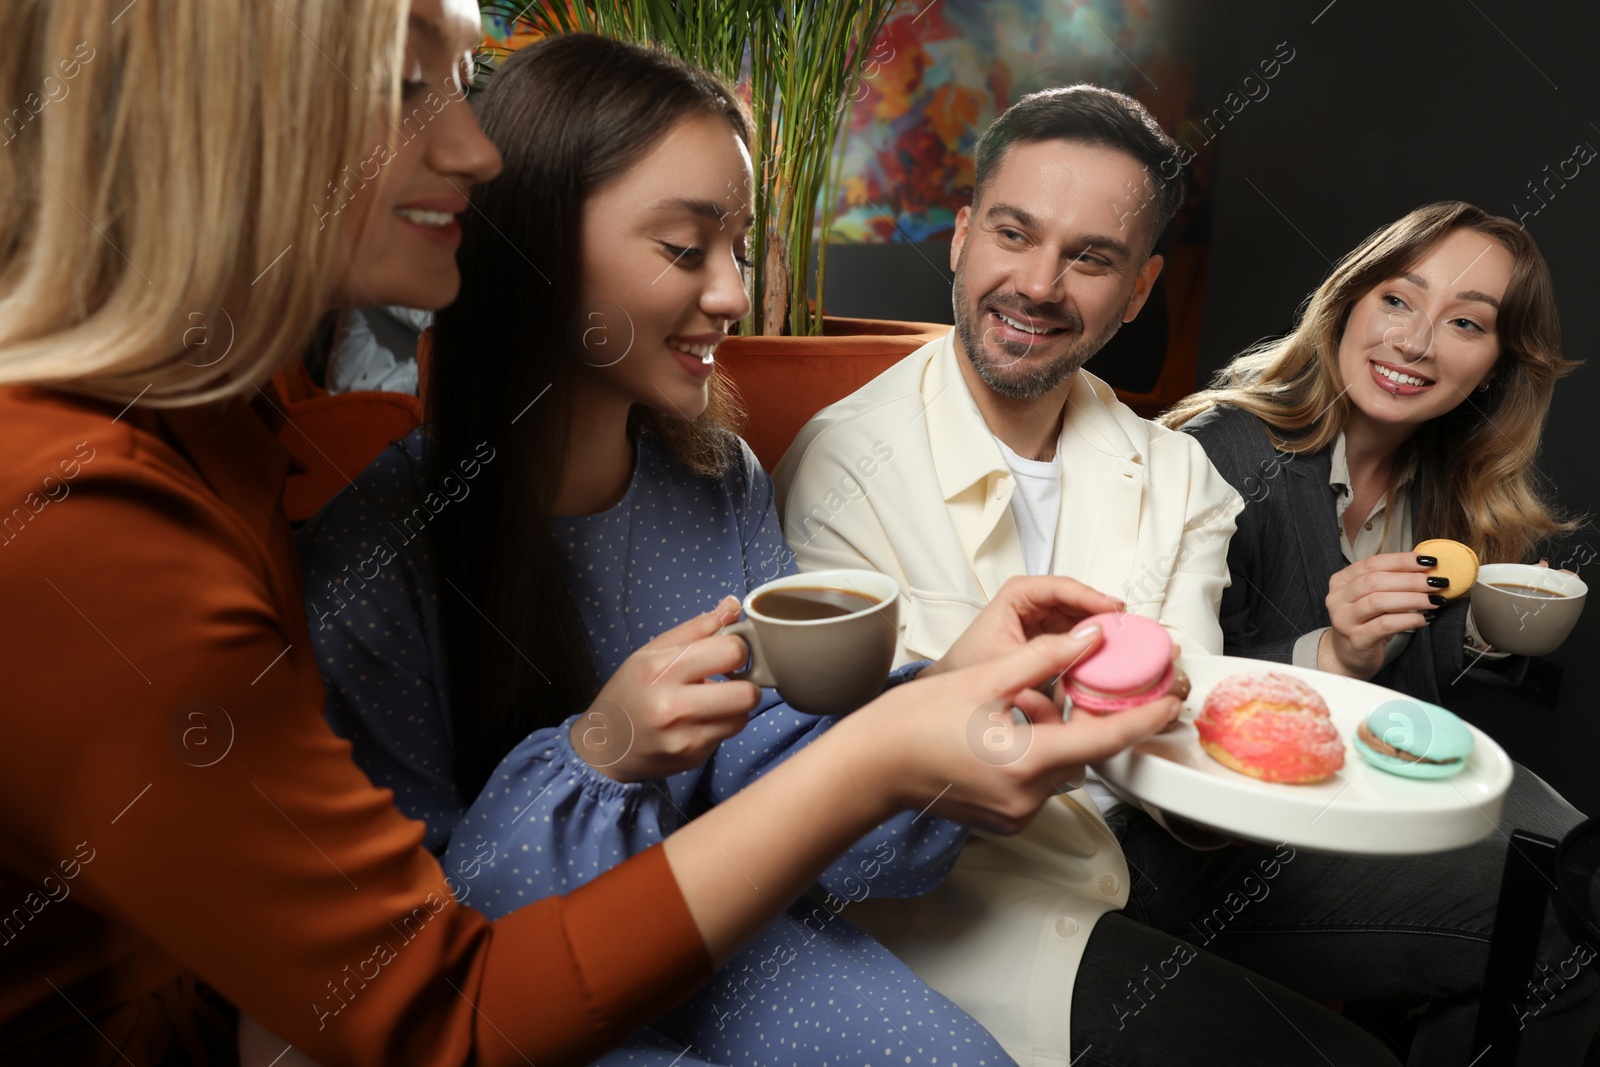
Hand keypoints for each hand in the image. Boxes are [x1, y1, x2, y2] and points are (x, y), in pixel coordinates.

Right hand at [571, 596, 761, 781]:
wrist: (604, 747)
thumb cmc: (629, 692)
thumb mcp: (650, 653)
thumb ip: (696, 628)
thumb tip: (733, 605)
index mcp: (660, 670)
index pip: (730, 652)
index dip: (737, 648)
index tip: (726, 652)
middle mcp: (672, 707)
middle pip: (747, 693)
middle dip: (746, 683)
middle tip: (731, 680)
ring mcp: (684, 738)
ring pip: (743, 717)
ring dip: (736, 707)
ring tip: (713, 701)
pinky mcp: (693, 759)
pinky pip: (728, 736)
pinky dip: (721, 725)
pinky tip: (700, 720)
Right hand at [836, 625, 1181, 835]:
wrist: (871, 767)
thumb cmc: (911, 725)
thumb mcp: (984, 678)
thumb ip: (1044, 658)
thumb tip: (1089, 639)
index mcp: (1027, 762)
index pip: (1105, 739)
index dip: (1144, 718)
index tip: (1170, 701)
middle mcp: (1027, 798)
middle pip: (1083, 752)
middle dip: (1085, 719)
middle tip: (1081, 687)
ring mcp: (1016, 813)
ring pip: (1061, 766)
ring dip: (1055, 735)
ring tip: (1016, 708)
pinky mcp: (1005, 818)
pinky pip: (1039, 781)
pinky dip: (1036, 754)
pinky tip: (1006, 733)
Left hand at [932, 575, 1122, 676]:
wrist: (959, 685)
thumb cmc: (970, 664)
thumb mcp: (1008, 660)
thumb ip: (1047, 652)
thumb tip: (1088, 641)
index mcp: (1018, 594)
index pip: (1060, 587)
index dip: (1090, 597)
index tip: (1112, 610)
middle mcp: (1033, 600)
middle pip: (1077, 598)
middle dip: (1102, 612)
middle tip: (1127, 627)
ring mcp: (1044, 616)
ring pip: (1082, 615)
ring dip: (1101, 627)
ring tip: (1124, 639)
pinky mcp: (1051, 634)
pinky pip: (1078, 632)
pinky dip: (1093, 641)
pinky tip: (1107, 651)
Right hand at [1321, 551, 1442, 677]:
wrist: (1348, 655)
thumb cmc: (1365, 622)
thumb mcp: (1371, 597)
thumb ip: (1389, 582)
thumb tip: (1425, 570)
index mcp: (1341, 581)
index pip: (1371, 563)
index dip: (1401, 560)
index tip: (1427, 561)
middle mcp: (1337, 598)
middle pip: (1375, 581)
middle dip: (1410, 580)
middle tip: (1436, 582)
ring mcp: (1344, 619)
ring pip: (1379, 602)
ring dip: (1413, 599)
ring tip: (1435, 600)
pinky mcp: (1357, 639)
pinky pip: (1386, 625)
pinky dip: (1409, 619)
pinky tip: (1426, 618)